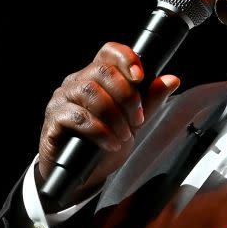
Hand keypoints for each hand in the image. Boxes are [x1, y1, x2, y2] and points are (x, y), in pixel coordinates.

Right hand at [36, 41, 180, 204]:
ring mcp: (62, 99)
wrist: (82, 175)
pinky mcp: (54, 120)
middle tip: (138, 120)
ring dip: (115, 115)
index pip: (109, 52)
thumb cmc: (105, 142)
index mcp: (97, 77)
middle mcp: (77, 82)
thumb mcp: (133, 121)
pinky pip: (77, 117)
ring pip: (90, 92)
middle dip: (127, 97)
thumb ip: (150, 101)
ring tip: (124, 135)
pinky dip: (100, 131)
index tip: (141, 77)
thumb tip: (172, 80)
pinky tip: (111, 143)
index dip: (126, 58)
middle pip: (102, 71)